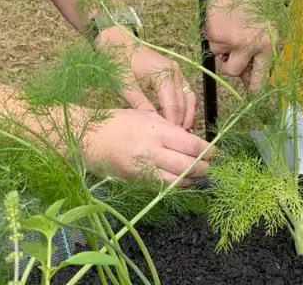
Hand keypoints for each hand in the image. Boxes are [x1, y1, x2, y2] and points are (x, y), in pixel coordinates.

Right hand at [83, 108, 211, 184]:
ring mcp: (143, 169)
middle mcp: (151, 151)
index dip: (207, 151)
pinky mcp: (135, 181)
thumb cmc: (116, 121)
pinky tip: (179, 181)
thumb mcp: (144, 116)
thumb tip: (188, 138)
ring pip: (175, 180)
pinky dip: (173, 185)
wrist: (87, 139)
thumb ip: (167, 128)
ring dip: (191, 180)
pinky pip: (160, 186)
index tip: (215, 152)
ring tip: (199, 177)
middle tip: (211, 168)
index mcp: (156, 130)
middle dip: (203, 168)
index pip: (190, 144)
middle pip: (186, 165)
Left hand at [97, 26, 195, 129]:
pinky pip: (185, 91)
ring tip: (183, 133)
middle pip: (183, 101)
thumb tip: (151, 123)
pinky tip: (180, 119)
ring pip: (189, 96)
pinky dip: (185, 105)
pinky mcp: (175, 72)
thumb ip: (139, 103)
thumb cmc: (120, 61)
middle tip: (179, 140)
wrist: (119, 41)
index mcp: (162, 73)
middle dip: (182, 121)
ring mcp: (176, 70)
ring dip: (188, 114)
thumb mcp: (125, 83)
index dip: (173, 122)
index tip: (172, 139)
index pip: (172, 103)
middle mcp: (174, 71)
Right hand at [206, 0, 272, 90]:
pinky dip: (215, 35)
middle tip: (232, 53)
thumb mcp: (269, 28)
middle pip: (233, 74)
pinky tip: (223, 19)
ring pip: (219, 57)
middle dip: (229, 66)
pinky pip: (211, 43)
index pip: (259, 81)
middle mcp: (250, 46)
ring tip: (231, 25)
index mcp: (268, 46)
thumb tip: (250, 79)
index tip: (248, 98)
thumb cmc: (257, 2)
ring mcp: (231, 40)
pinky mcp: (214, 33)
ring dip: (222, 47)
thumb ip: (262, 53)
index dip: (251, 90)